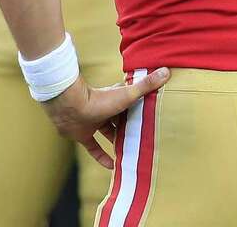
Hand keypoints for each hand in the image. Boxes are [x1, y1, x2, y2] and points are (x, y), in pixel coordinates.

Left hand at [42, 68, 168, 168]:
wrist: (69, 108)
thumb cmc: (100, 99)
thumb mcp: (128, 94)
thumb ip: (146, 85)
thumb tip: (167, 71)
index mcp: (118, 98)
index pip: (133, 101)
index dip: (143, 106)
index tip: (154, 113)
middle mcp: (106, 110)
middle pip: (122, 118)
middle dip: (132, 126)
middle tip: (146, 136)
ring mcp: (94, 122)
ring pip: (109, 133)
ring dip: (118, 141)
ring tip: (132, 151)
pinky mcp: (84, 135)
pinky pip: (94, 148)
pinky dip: (102, 157)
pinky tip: (113, 167)